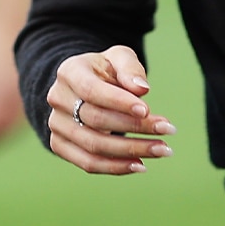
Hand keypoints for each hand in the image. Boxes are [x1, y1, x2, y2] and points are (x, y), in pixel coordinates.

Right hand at [47, 46, 175, 175]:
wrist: (83, 86)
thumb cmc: (106, 70)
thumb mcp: (119, 58)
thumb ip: (130, 68)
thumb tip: (142, 89)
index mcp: (69, 72)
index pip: (92, 91)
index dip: (119, 102)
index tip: (148, 110)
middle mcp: (57, 98)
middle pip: (96, 121)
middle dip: (135, 127)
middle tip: (168, 130)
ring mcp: (56, 125)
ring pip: (94, 146)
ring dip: (131, 151)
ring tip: (162, 150)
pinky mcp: (59, 146)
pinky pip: (88, 163)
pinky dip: (116, 167)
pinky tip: (141, 165)